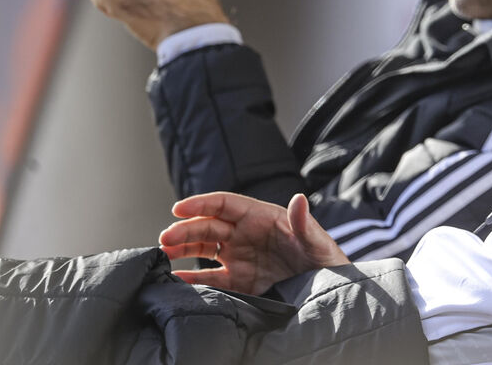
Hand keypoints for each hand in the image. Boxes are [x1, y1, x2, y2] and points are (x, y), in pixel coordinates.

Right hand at [159, 192, 349, 294]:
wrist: (329, 290)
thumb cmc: (326, 260)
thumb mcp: (316, 241)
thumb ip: (303, 222)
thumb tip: (299, 199)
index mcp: (262, 217)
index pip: (226, 204)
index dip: (201, 203)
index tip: (179, 208)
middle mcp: (247, 234)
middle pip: (209, 226)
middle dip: (186, 230)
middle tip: (165, 239)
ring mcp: (241, 257)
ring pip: (204, 249)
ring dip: (183, 250)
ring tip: (162, 255)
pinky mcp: (240, 281)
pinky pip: (210, 278)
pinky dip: (192, 279)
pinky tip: (174, 280)